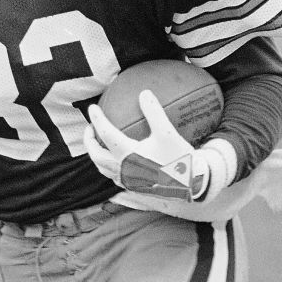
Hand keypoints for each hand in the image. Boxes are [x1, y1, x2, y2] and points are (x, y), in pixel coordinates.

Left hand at [84, 90, 232, 201]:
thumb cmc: (179, 160)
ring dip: (97, 155)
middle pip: (97, 155)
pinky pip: (115, 177)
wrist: (191, 186)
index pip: (105, 134)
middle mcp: (123, 170)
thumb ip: (154, 113)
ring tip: (99, 144)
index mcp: (128, 155)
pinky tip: (118, 160)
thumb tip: (144, 93)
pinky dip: (109, 165)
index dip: (97, 119)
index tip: (92, 108)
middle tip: (90, 129)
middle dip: (89, 141)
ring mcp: (127, 181)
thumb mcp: (167, 133)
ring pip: (103, 169)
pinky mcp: (134, 188)